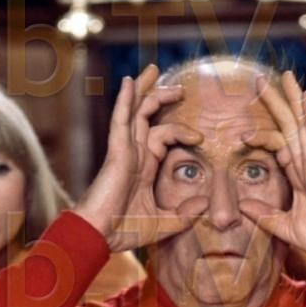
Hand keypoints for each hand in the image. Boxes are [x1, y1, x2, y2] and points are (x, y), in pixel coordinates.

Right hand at [74, 64, 208, 251]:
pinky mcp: (116, 153)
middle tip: (180, 87)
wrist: (99, 236)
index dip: (180, 130)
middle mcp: (133, 155)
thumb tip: (206, 204)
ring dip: (146, 90)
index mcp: (142, 168)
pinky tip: (130, 82)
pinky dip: (125, 100)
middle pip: (146, 116)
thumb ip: (184, 215)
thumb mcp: (164, 224)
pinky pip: (121, 120)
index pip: (161, 137)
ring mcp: (123, 151)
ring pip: (135, 111)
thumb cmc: (124, 231)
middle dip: (161, 98)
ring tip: (155, 70)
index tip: (201, 137)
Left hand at [239, 71, 305, 257]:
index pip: (281, 147)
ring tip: (284, 76)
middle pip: (290, 127)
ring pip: (302, 124)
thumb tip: (242, 205)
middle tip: (260, 80)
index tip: (244, 131)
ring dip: (293, 99)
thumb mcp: (285, 227)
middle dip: (276, 104)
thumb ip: (265, 215)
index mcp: (301, 178)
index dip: (264, 135)